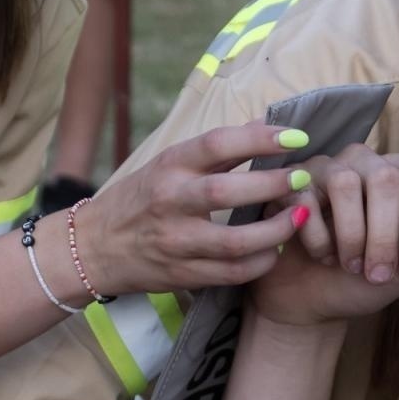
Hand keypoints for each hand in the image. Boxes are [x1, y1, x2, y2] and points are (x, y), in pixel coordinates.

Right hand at [74, 122, 314, 294]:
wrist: (94, 248)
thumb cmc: (140, 199)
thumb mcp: (168, 164)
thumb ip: (216, 150)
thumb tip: (263, 124)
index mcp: (169, 166)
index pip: (217, 144)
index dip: (261, 138)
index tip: (296, 136)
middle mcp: (171, 202)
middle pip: (227, 192)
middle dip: (274, 184)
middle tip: (304, 177)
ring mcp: (176, 242)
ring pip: (235, 241)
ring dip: (277, 230)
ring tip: (301, 216)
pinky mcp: (184, 274)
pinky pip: (232, 272)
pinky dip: (262, 262)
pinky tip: (277, 249)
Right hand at [285, 145, 398, 283]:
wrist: (312, 303)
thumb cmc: (361, 282)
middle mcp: (367, 164)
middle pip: (386, 178)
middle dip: (383, 234)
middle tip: (376, 273)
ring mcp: (329, 168)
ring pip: (346, 183)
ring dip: (350, 236)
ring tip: (348, 264)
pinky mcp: (294, 184)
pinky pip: (307, 198)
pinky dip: (317, 239)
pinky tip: (320, 255)